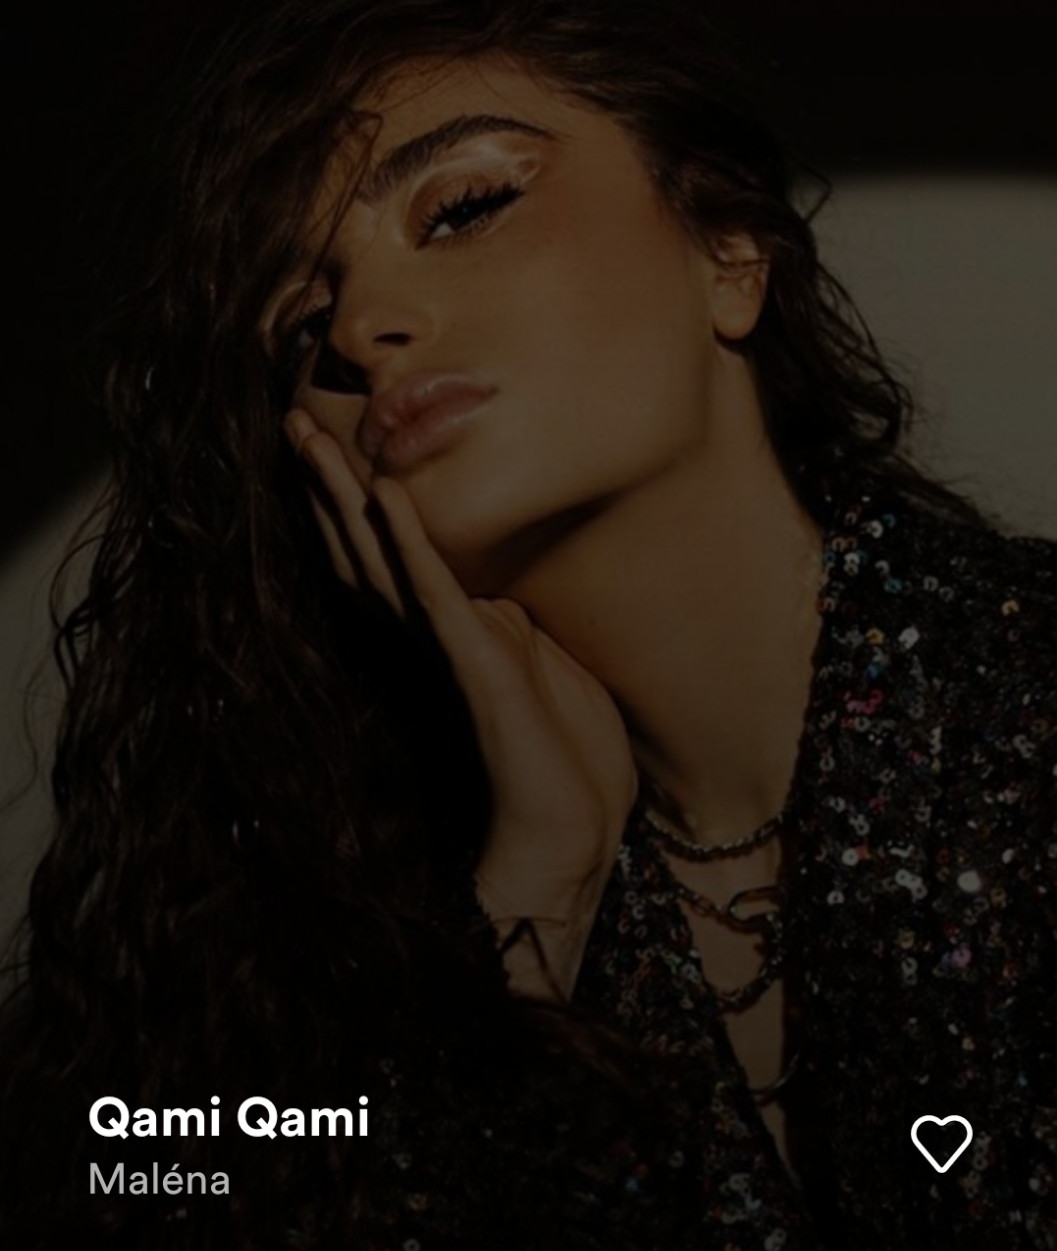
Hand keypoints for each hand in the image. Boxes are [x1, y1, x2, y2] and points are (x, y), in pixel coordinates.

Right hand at [286, 410, 637, 993]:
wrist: (573, 829)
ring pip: (382, 558)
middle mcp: (433, 638)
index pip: (388, 557)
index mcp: (449, 635)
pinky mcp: (474, 663)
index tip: (328, 443)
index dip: (353, 502)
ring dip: (347, 495)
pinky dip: (412, 541)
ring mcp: (448, 648)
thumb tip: (495, 593)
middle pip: (366, 547)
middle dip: (328, 485)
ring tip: (310, 439)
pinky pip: (436, 591)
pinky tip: (388, 495)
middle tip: (290, 420)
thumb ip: (513, 626)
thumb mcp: (545, 667)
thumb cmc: (568, 759)